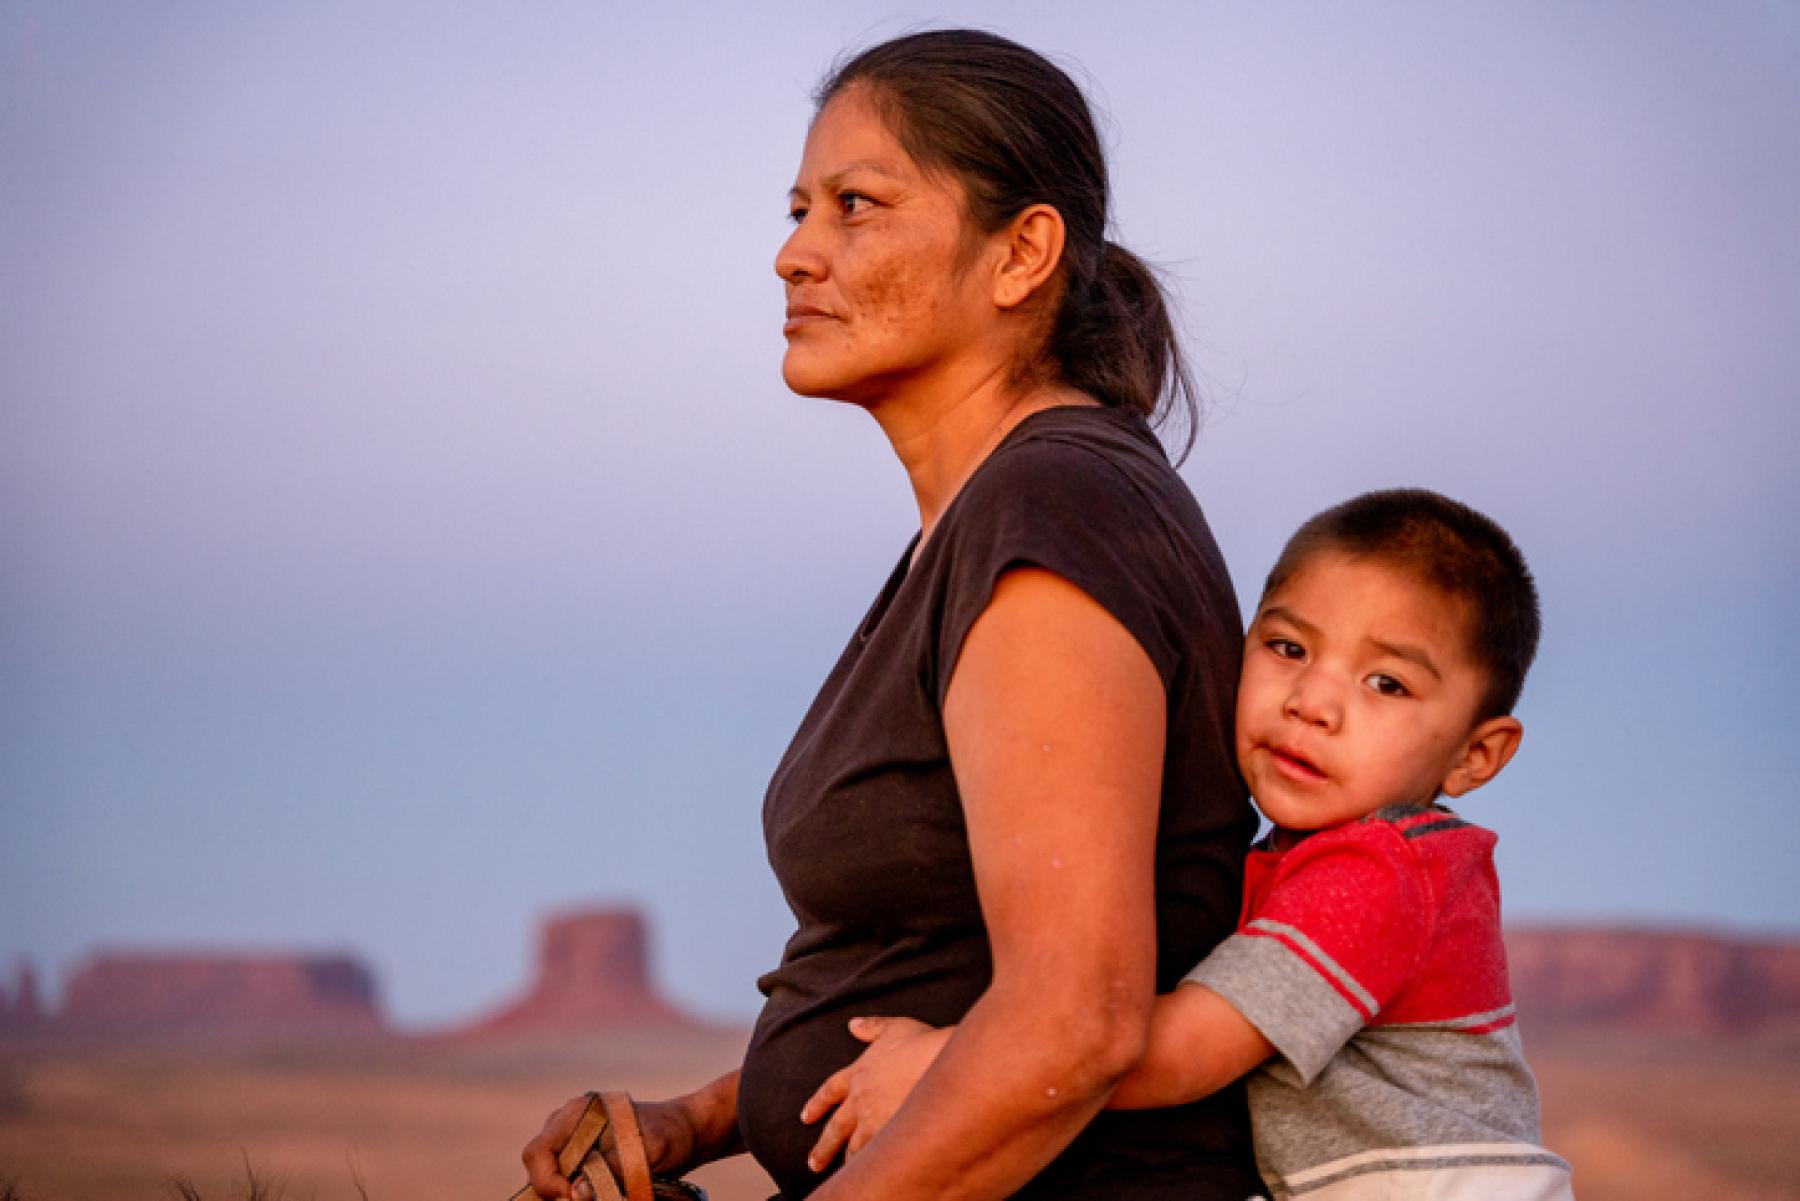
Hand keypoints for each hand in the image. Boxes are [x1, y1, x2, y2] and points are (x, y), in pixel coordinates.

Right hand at [521, 1093, 699, 1199]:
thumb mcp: (647, 1153)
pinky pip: (567, 1179)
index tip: (573, 1198)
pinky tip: (598, 1193)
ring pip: (552, 1177)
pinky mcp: (582, 1156)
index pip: (538, 1152)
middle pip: (540, 1167)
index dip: (546, 1182)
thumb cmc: (670, 1135)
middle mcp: (567, 1125)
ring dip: (568, 1192)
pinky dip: (578, 1191)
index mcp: (577, 1114)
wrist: (688, 1132)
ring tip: (601, 1193)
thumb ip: (611, 1168)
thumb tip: (577, 1193)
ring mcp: (573, 1140)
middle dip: (556, 1191)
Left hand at [799, 1016, 952, 1172]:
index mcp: (858, 1074)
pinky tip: (869, 1171)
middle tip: (814, 1161)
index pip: (829, 1092)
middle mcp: (860, 1101)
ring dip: (848, 1159)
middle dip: (824, 1146)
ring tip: (844, 1169)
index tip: (806, 1116)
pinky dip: (870, 1164)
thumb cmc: (918, 1044)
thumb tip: (854, 1025)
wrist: (938, 1064)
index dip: (817, 1104)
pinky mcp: (891, 1135)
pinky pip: (875, 1155)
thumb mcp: (893, 1028)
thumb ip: (871, 1027)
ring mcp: (875, 1121)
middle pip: (835, 1128)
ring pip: (854, 1146)